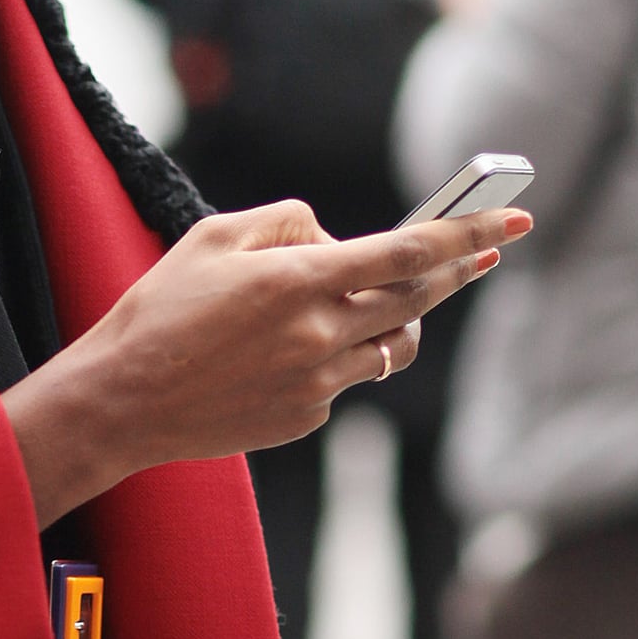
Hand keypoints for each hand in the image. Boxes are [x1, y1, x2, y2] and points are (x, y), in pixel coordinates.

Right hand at [3, 198, 530, 527]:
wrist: (125, 400)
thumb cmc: (162, 309)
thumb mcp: (214, 235)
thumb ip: (287, 221)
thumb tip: (336, 239)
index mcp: (298, 278)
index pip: (408, 252)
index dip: (467, 233)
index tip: (512, 220)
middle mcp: (319, 333)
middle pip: (418, 301)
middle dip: (458, 272)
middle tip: (483, 253)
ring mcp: (318, 383)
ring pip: (392, 348)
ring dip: (398, 322)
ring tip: (370, 305)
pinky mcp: (306, 418)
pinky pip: (346, 382)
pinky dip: (337, 360)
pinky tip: (287, 357)